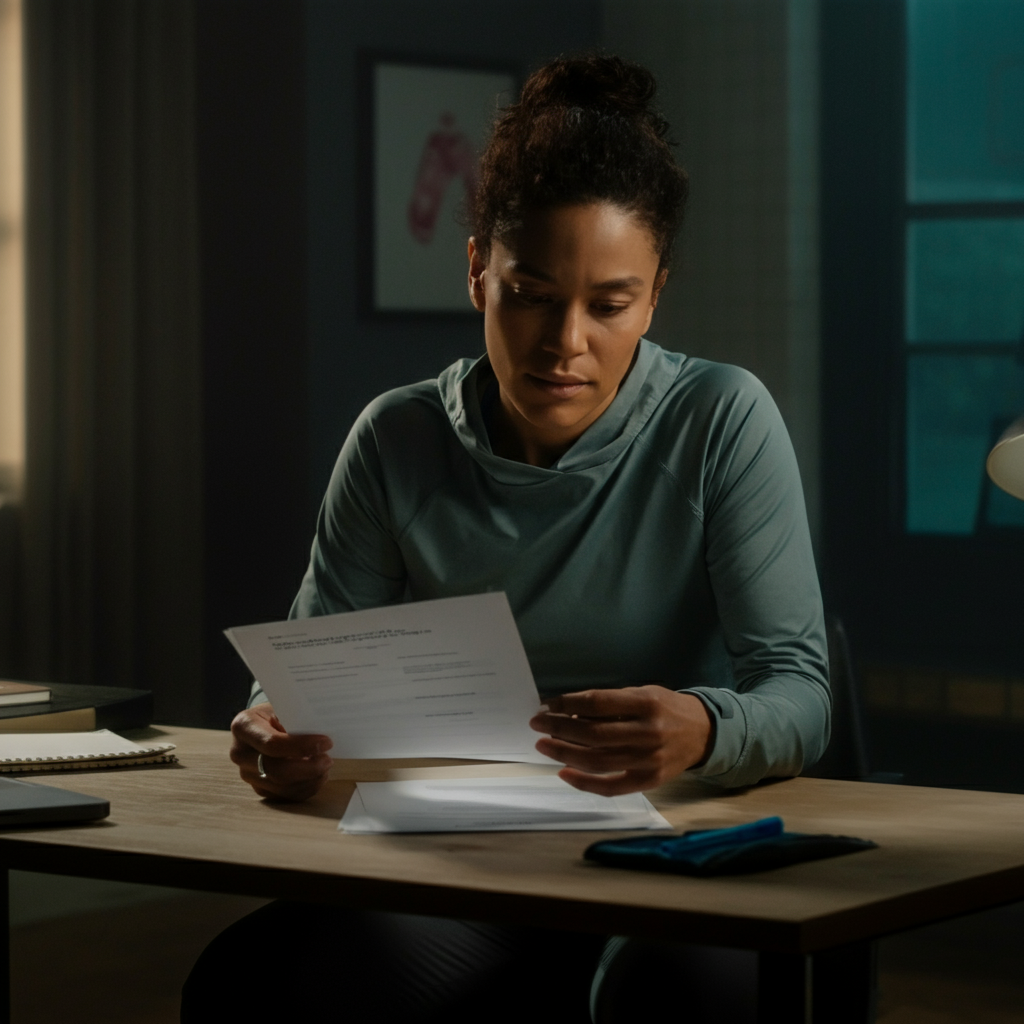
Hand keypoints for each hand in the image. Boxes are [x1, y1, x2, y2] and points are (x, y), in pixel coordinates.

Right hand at [230, 703, 332, 801]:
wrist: (265, 723)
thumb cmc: (278, 712)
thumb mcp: (285, 707)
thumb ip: (297, 718)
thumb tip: (322, 733)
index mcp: (244, 726)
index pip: (272, 743)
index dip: (302, 746)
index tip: (326, 743)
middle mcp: (240, 753)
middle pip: (276, 770)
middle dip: (308, 768)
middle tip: (328, 759)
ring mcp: (247, 773)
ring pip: (282, 787)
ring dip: (309, 779)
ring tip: (325, 767)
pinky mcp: (259, 787)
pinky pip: (284, 795)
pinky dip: (306, 788)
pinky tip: (317, 777)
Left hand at [528, 685, 713, 795]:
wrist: (704, 733)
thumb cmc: (666, 709)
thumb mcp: (642, 694)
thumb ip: (610, 703)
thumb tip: (569, 712)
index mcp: (646, 704)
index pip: (597, 703)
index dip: (567, 704)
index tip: (547, 704)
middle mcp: (648, 732)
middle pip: (593, 734)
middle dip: (559, 728)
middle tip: (537, 724)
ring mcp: (649, 760)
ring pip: (597, 761)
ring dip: (564, 753)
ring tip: (544, 746)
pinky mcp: (649, 781)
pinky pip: (611, 787)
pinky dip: (584, 782)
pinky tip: (564, 772)